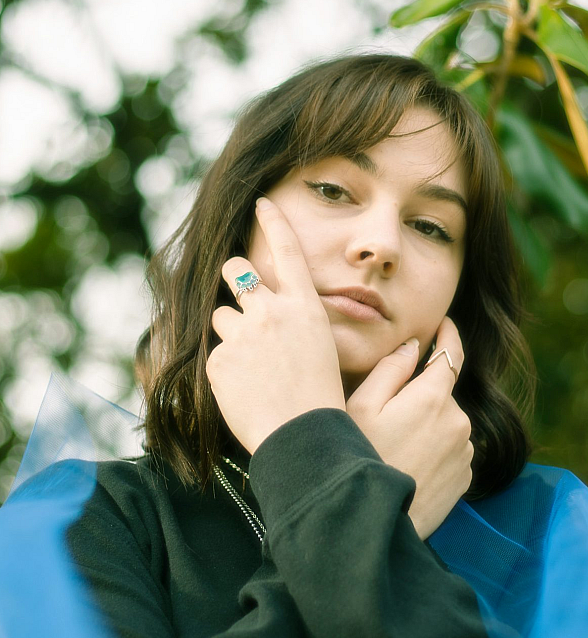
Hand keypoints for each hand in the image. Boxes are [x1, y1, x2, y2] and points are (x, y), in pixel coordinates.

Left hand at [207, 198, 345, 454]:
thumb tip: (275, 309)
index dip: (274, 222)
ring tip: (250, 365)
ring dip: (230, 332)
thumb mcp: (322, 347)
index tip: (261, 202)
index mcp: (305, 307)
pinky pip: (215, 353)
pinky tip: (243, 389)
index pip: (288, 251)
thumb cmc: (321, 398)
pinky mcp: (219, 358)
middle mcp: (272, 311)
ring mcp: (243, 333)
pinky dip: (224, 368)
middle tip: (239, 295)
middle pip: (237, 270)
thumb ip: (294, 321)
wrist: (304, 435)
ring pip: (221, 315)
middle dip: (233, 276)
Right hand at [345, 316, 472, 540]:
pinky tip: (407, 467)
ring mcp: (465, 452)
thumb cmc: (360, 461)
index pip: (451, 353)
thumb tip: (413, 346)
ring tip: (393, 449)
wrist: (373, 522)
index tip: (445, 323)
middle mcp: (459, 422)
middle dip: (420, 396)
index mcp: (434, 398)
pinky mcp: (465, 479)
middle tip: (385, 417)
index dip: (448, 333)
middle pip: (441, 394)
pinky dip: (434, 453)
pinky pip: (451, 452)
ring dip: (427, 426)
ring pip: (446, 424)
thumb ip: (389, 370)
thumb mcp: (361, 407)